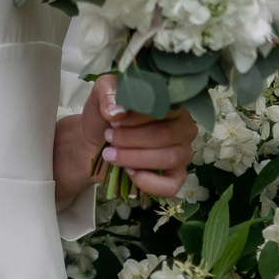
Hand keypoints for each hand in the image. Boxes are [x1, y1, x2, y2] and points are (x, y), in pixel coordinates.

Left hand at [82, 76, 197, 198]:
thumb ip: (108, 93)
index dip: (137, 117)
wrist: (93, 142)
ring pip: (168, 158)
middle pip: (166, 135)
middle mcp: (184, 127)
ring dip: (134, 158)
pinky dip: (148, 182)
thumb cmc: (106, 116)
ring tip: (111, 154)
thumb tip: (117, 111)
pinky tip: (128, 173)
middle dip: (131, 139)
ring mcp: (182, 153)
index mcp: (172, 104)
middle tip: (109, 137)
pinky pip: (171, 185)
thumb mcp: (102, 94)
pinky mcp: (175, 177)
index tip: (113, 120)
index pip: (165, 109)